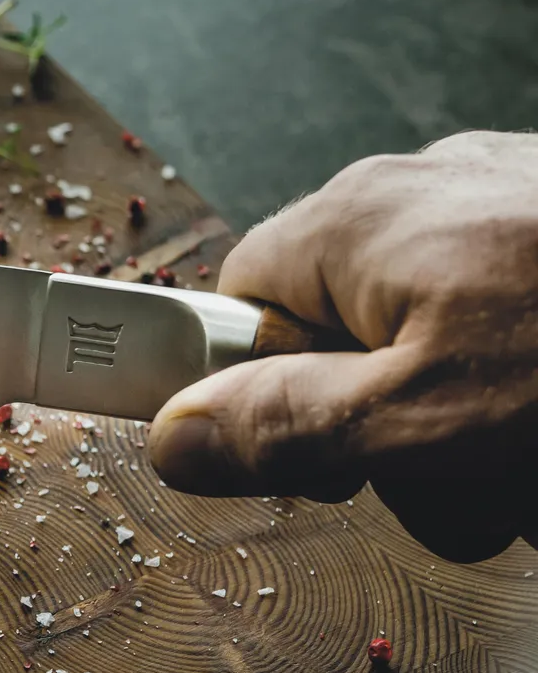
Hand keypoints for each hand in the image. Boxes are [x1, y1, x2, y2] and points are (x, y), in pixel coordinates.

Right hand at [148, 130, 537, 560]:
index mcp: (361, 220)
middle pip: (343, 332)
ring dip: (476, 431)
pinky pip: (525, 327)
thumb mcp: (420, 430)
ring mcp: (523, 206)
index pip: (234, 301)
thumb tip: (170, 436)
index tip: (301, 459)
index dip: (252, 391)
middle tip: (452, 482)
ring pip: (444, 344)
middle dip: (386, 433)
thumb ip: (279, 431)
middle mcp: (434, 190)